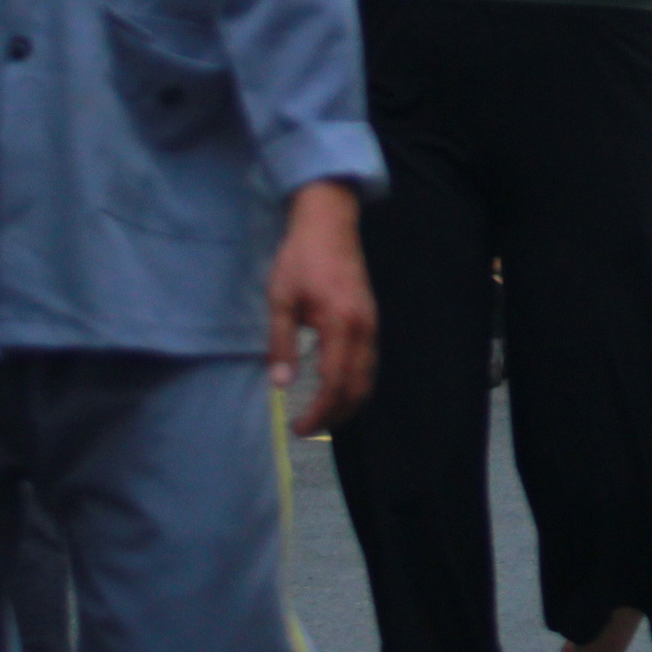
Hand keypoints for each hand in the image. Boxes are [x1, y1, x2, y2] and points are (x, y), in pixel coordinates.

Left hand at [268, 181, 376, 436]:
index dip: (319, 412)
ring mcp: (372, 324)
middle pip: (358, 388)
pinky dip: (354, 384)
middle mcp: (364, 329)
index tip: (298, 428)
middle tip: (307, 427)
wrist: (329, 223)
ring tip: (320, 414)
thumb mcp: (281, 299)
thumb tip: (280, 384)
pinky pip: (369, 363)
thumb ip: (281, 343)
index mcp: (340, 324)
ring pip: (368, 378)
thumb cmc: (300, 258)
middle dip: (335, 415)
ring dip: (347, 402)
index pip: (335, 384)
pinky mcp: (371, 320)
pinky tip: (335, 388)